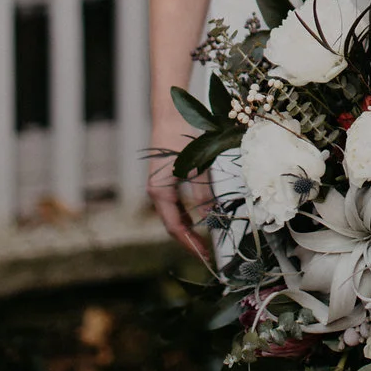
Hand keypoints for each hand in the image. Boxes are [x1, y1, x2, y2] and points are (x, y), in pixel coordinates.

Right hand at [147, 144, 215, 261]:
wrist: (170, 116)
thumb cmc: (180, 139)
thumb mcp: (198, 170)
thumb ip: (204, 195)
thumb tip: (214, 218)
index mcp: (160, 193)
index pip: (175, 227)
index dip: (190, 243)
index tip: (204, 255)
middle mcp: (156, 193)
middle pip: (172, 225)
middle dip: (189, 240)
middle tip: (206, 253)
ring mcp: (159, 187)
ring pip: (173, 216)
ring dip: (188, 230)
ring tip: (204, 242)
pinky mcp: (165, 181)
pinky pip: (174, 205)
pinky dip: (185, 216)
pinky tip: (196, 220)